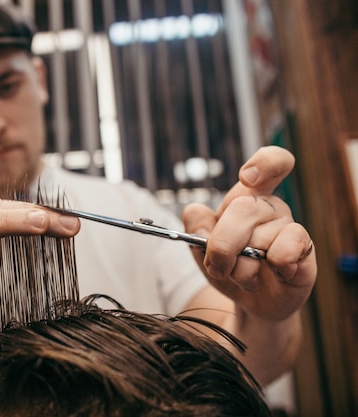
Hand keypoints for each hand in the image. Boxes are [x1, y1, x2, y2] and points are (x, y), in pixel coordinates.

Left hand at [182, 146, 316, 321]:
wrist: (248, 302)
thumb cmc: (228, 267)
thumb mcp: (202, 249)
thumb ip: (196, 228)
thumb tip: (195, 211)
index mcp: (247, 197)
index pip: (271, 163)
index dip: (263, 163)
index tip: (247, 177)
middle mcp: (271, 207)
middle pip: (243, 207)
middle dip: (222, 245)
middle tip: (218, 267)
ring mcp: (289, 227)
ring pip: (258, 240)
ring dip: (241, 270)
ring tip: (245, 276)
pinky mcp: (303, 250)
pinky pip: (284, 251)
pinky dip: (270, 268)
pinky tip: (273, 273)